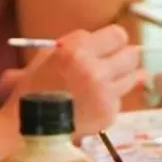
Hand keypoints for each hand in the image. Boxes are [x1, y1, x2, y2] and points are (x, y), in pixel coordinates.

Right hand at [0, 27, 142, 134]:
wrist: (31, 126)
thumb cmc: (35, 88)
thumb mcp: (49, 56)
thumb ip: (80, 45)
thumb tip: (116, 43)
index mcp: (77, 51)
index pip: (117, 35)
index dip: (114, 41)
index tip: (109, 47)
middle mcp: (95, 70)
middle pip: (131, 55)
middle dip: (123, 57)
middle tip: (112, 64)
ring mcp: (105, 93)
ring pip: (131, 76)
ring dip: (119, 78)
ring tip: (100, 85)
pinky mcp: (109, 113)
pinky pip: (119, 99)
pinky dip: (109, 101)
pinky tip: (92, 105)